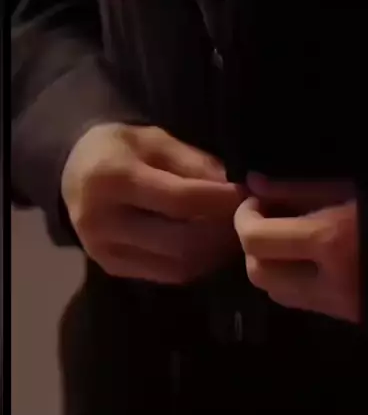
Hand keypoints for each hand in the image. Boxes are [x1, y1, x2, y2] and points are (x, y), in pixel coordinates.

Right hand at [61, 122, 244, 283]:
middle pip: (181, 241)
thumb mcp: (155, 140)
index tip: (248, 195)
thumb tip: (238, 187)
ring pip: (178, 265)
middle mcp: (103, 221)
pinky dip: (197, 263)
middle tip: (248, 218)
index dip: (221, 201)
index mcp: (112, 178)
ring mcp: (105, 251)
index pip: (180, 199)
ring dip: (215, 253)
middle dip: (223, 232)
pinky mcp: (112, 268)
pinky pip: (167, 275)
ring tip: (235, 232)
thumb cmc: (119, 149)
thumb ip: (195, 162)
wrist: (72, 171)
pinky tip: (211, 246)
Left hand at [234, 173, 359, 322]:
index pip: (256, 240)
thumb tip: (253, 183)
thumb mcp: (351, 186)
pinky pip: (303, 302)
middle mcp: (329, 282)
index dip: (245, 217)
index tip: (257, 199)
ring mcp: (340, 306)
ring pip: (277, 293)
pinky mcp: (350, 316)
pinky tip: (312, 257)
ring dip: (272, 265)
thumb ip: (298, 186)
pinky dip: (294, 279)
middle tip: (268, 219)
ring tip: (290, 238)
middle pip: (259, 274)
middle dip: (254, 246)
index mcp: (330, 241)